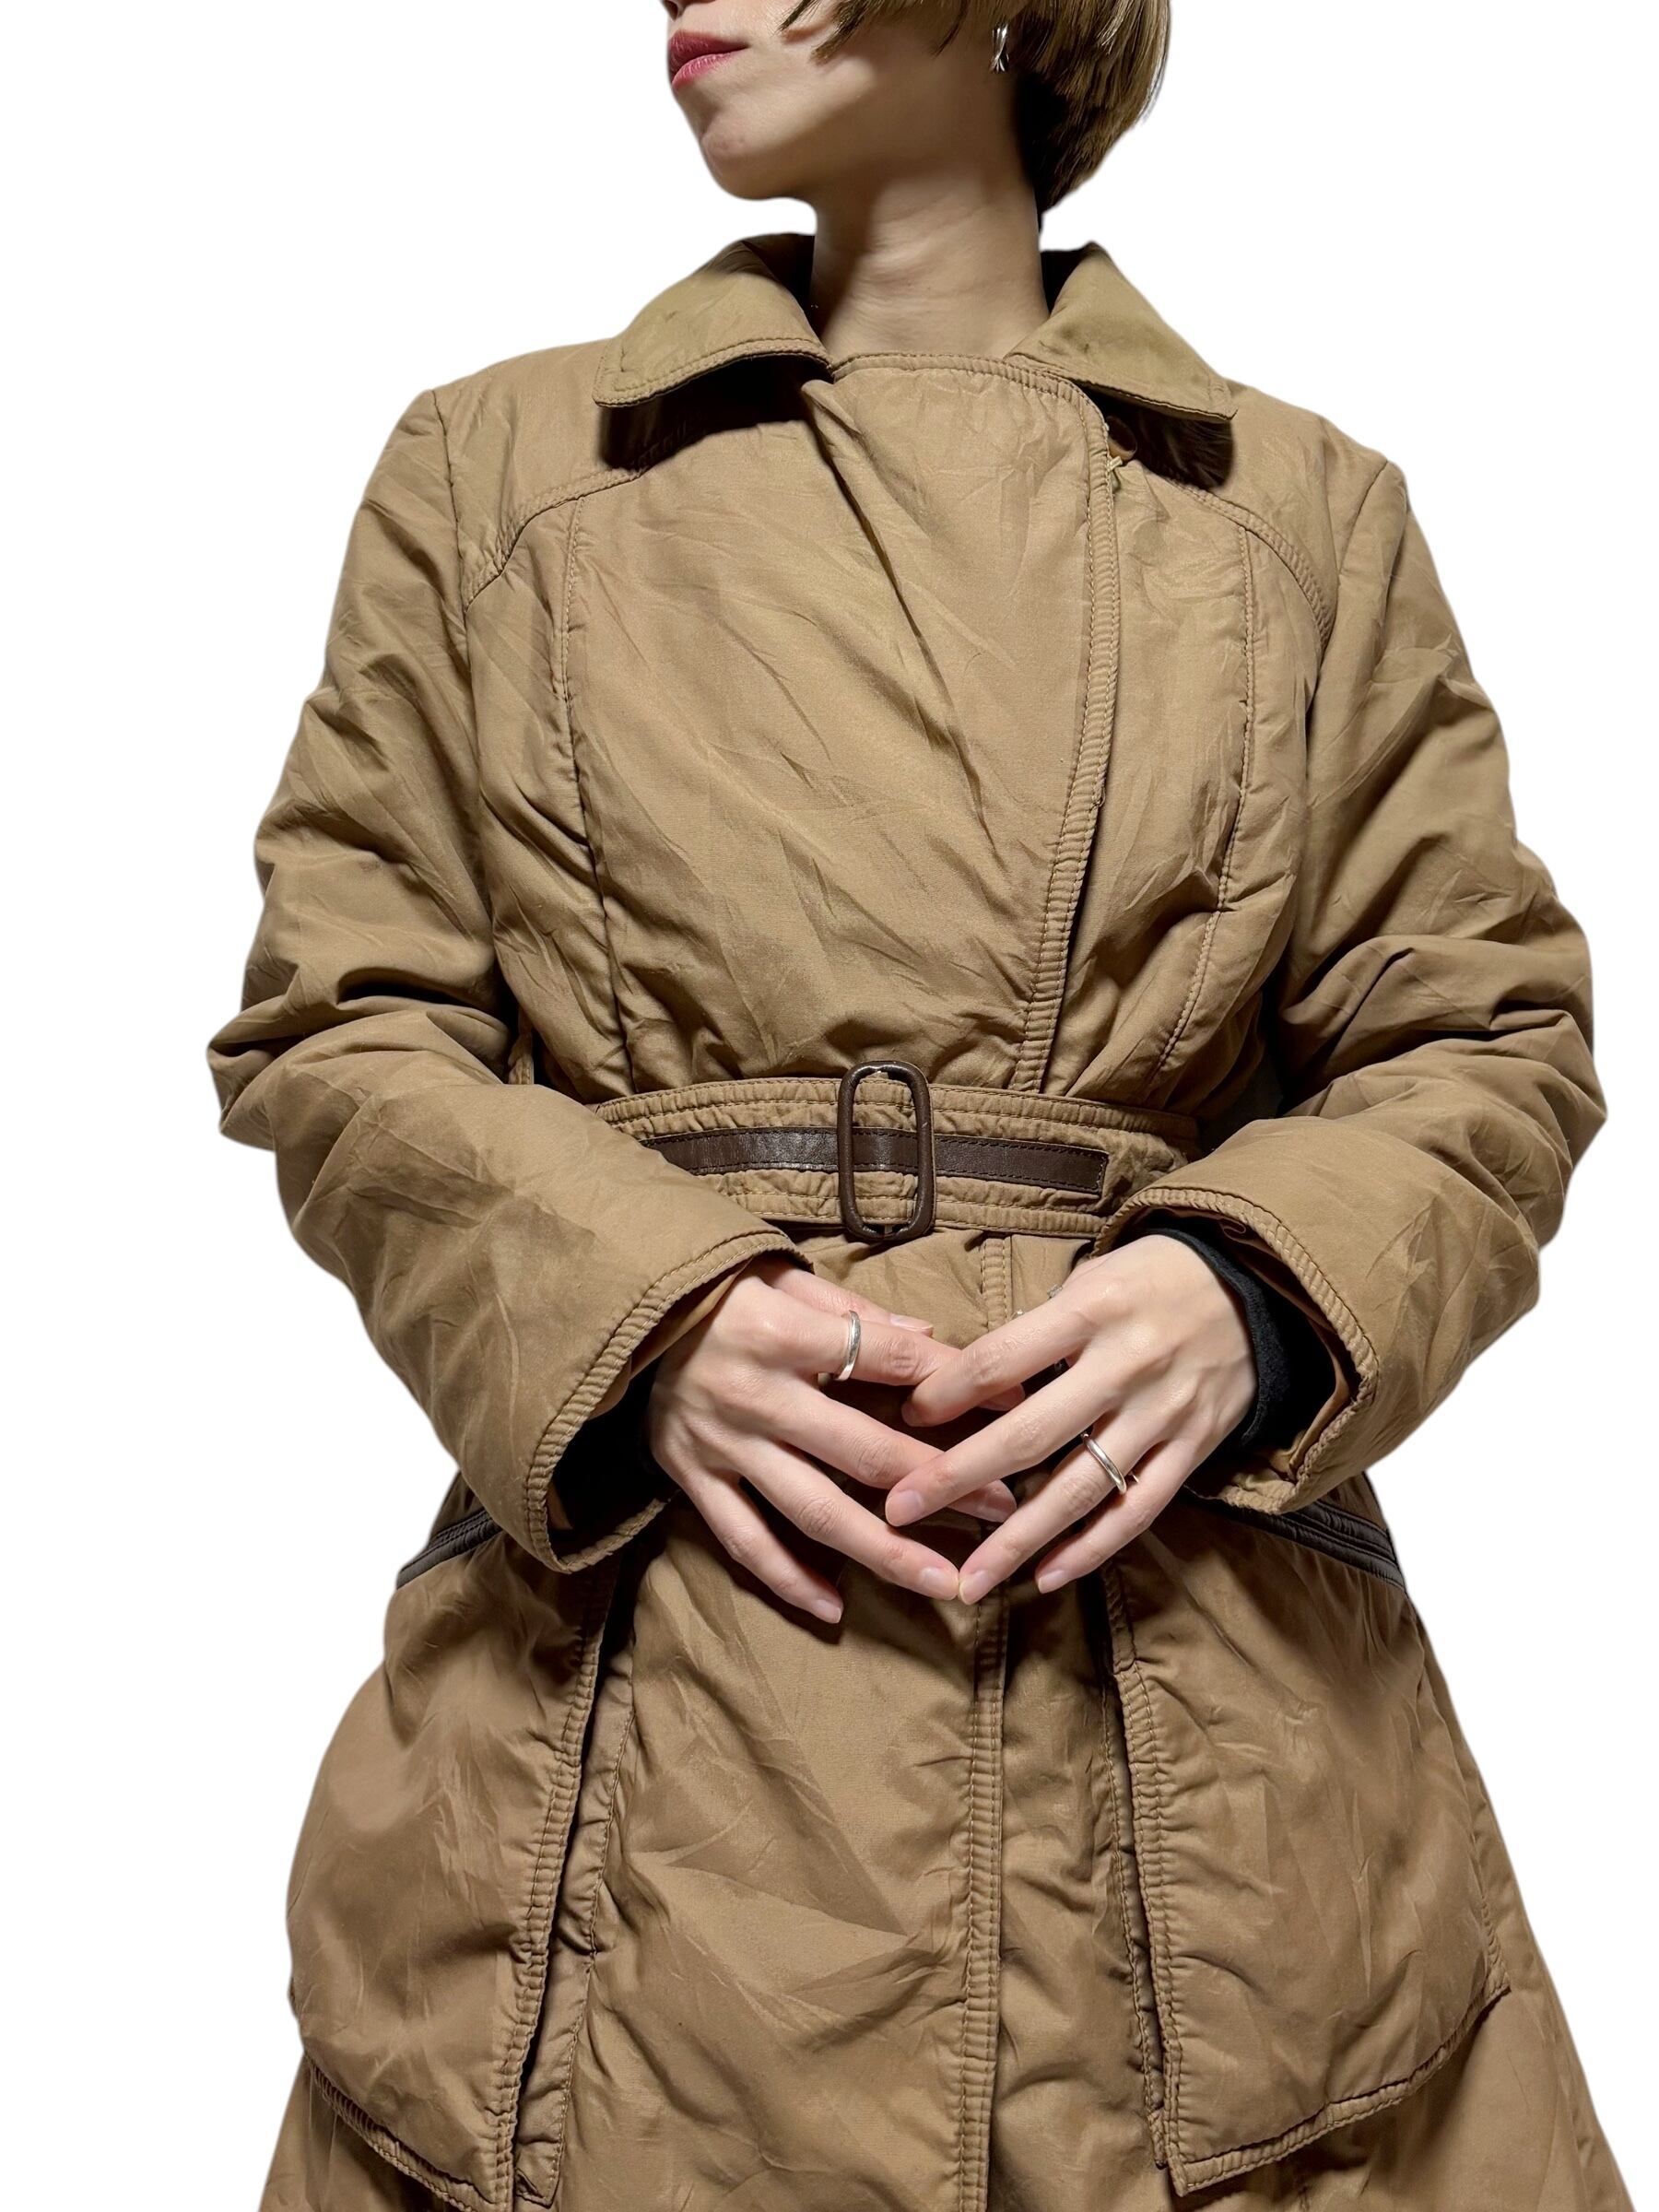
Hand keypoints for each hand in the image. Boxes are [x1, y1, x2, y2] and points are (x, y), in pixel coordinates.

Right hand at [647, 1257, 1018, 1623]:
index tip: (1015, 1404)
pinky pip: (744, 1541)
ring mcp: (723, 1444)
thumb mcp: (780, 1275)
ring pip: (813, 1512)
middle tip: (1002, 1509)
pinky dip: (787, 1579)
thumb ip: (853, 1308)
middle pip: (863, 1451)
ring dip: (883, 1551)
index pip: (887, 1358)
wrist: (618, 1314)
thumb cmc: (715, 1290)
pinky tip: (834, 1609)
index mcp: (783, 1331)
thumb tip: (932, 1338)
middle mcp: (756, 1394)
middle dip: (940, 1484)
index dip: (954, 1382)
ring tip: (942, 1581)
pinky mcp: (692, 1478)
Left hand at [888, 1233, 1256, 1600]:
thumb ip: (1037, 1329)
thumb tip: (964, 1380)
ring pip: (1080, 1488)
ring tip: (969, 1580)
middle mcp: (1126, 1364)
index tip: (906, 1418)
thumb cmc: (1155, 1276)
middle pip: (1028, 1433)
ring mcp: (1162, 1412)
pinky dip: (1091, 1548)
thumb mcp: (1093, 1277)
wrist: (1259, 1287)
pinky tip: (1046, 1576)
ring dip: (1018, 1540)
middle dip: (956, 1477)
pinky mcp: (1193, 1448)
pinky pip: (1137, 1510)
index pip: (1001, 1360)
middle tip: (899, 1510)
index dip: (947, 1393)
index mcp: (1091, 1309)